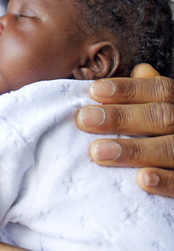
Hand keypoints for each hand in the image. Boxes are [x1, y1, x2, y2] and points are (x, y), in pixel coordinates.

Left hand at [76, 63, 173, 197]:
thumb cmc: (163, 132)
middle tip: (85, 119)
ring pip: (170, 148)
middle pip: (161, 116)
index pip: (158, 89)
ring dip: (133, 150)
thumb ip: (149, 92)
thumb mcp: (162, 106)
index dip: (127, 89)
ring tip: (98, 151)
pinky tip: (141, 180)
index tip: (94, 91)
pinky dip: (164, 181)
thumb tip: (140, 69)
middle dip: (121, 117)